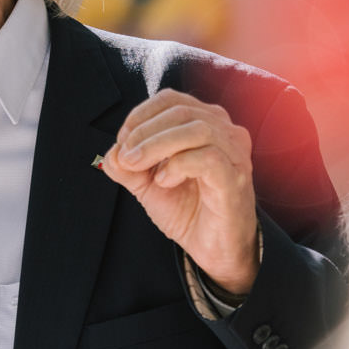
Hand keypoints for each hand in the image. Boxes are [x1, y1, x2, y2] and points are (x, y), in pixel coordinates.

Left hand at [98, 90, 259, 295]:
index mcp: (205, 123)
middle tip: (126, 158)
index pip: (171, 100)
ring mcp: (234, 154)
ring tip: (138, 167)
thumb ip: (128, 168)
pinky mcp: (236, 178)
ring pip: (196, 129)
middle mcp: (224, 131)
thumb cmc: (189, 210)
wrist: (213, 249)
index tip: (123, 141)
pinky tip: (164, 182)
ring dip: (157, 146)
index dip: (141, 115)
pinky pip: (208, 158)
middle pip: (181, 111)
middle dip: (144, 132)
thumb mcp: (148, 186)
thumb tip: (112, 152)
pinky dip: (178, 165)